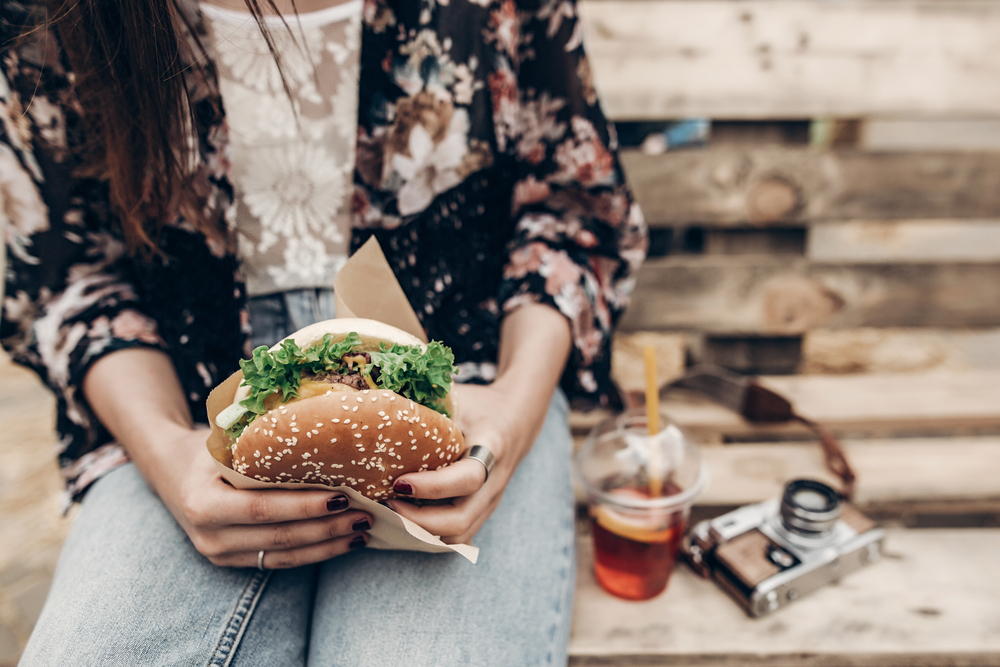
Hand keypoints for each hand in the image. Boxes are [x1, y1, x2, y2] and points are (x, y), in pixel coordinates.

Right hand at [155, 427, 374, 568]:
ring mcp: (220, 554)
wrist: (171, 471)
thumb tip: (322, 421)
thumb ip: (260, 441)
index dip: (306, 507)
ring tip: (363, 531)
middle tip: (366, 514)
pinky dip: (315, 552)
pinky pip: (280, 561)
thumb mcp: (223, 439)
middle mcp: (210, 536)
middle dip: (327, 528)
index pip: (264, 508)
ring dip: (328, 546)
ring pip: (284, 555)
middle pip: (280, 537)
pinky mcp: (233, 561)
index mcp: (204, 503)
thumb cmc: (205, 447)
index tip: (344, 497)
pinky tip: (343, 542)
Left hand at [384, 382, 536, 543]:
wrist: (516, 422)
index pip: (467, 479)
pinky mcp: (481, 513)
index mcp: (492, 449)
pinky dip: (428, 534)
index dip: (432, 487)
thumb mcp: (458, 400)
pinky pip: (455, 535)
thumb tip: (374, 409)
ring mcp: (490, 503)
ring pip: (457, 535)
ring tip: (390, 512)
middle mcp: (494, 483)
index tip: (398, 483)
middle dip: (418, 520)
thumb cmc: (480, 407)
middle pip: (461, 520)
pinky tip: (403, 520)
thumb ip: (426, 409)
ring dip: (421, 532)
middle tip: (386, 503)